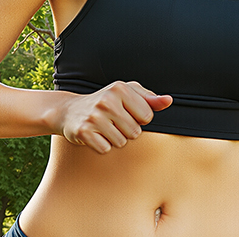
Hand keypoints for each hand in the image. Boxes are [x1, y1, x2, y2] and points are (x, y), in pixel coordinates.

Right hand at [57, 80, 171, 153]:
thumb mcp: (128, 94)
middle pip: (135, 132)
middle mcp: (106, 101)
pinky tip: (95, 135)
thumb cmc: (106, 102)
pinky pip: (105, 149)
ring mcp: (93, 116)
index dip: (139, 119)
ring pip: (121, 142)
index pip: (147, 117)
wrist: (70, 111)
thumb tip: (169, 101)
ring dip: (115, 139)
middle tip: (113, 121)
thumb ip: (150, 99)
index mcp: (121, 88)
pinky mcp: (83, 132)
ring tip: (104, 127)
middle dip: (127, 130)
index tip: (126, 113)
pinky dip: (102, 146)